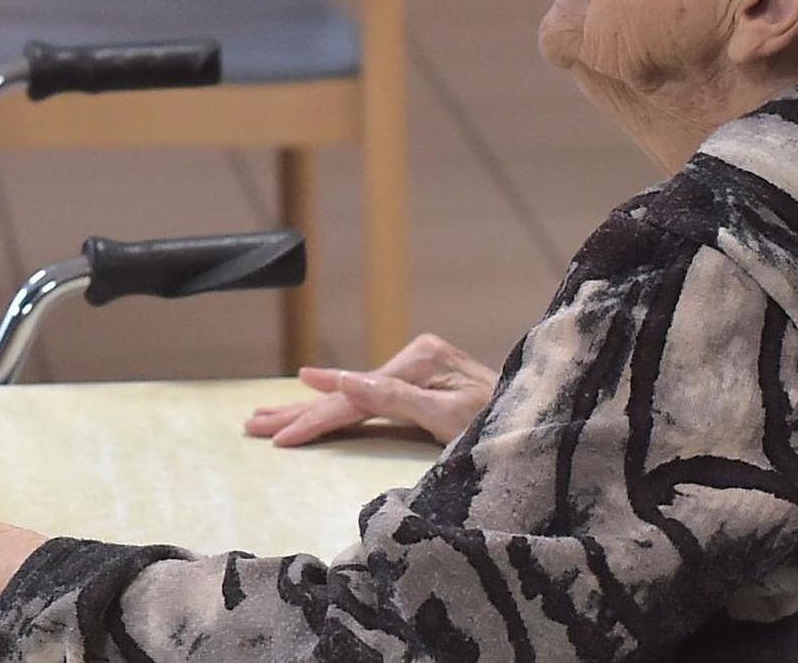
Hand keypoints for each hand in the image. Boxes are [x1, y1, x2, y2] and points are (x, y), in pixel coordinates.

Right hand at [245, 333, 494, 446]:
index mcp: (419, 362)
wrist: (546, 416)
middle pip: (346, 393)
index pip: (354, 399)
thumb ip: (396, 399)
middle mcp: (414, 359)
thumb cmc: (507, 423)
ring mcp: (417, 370)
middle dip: (297, 410)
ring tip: (266, 415)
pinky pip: (369, 398)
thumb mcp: (453, 417)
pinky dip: (337, 405)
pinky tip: (315, 400)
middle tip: (251, 423)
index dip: (314, 419)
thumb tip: (343, 383)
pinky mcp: (420, 384)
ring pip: (353, 395)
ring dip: (308, 408)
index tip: (279, 438)